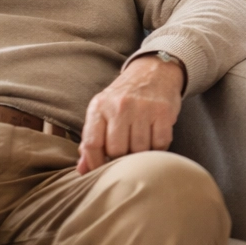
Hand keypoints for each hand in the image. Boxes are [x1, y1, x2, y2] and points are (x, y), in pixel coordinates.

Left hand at [78, 54, 184, 173]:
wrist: (154, 72)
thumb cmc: (123, 98)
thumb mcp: (102, 112)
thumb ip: (91, 140)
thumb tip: (82, 170)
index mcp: (99, 107)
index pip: (92, 144)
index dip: (95, 164)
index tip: (100, 172)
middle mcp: (120, 106)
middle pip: (117, 150)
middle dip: (121, 158)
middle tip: (125, 154)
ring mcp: (143, 108)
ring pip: (139, 150)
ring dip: (140, 155)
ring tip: (139, 147)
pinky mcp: (163, 112)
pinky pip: (160, 143)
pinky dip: (158, 148)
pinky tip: (154, 140)